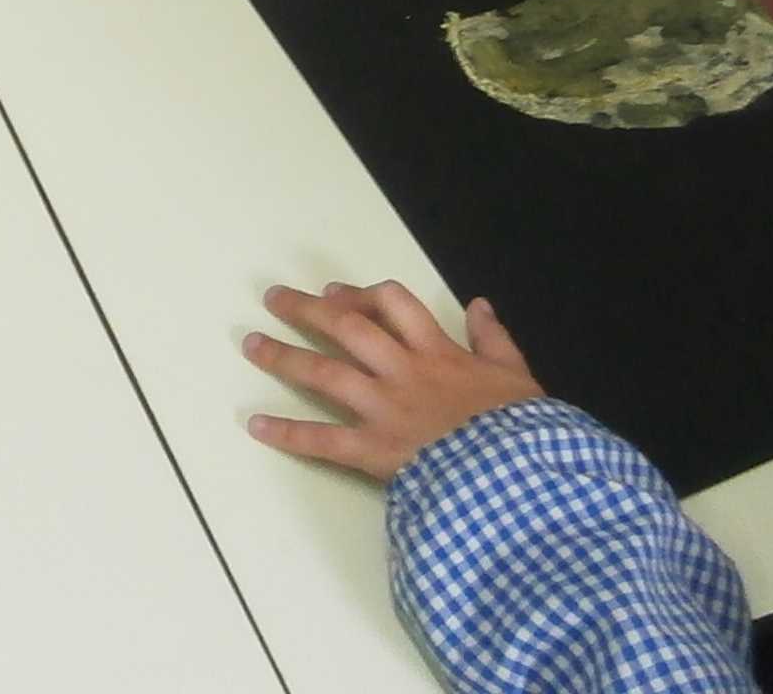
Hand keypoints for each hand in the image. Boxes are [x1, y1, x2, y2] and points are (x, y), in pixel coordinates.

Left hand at [242, 281, 544, 483]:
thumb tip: (480, 304)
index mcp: (437, 351)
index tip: (334, 292)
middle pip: (345, 327)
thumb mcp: (517, 377)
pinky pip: (322, 439)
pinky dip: (287, 433)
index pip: (392, 305)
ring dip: (283, 356)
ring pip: (324, 372)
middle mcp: (401, 370)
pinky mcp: (372, 449)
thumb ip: (494, 340)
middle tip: (273, 298)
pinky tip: (256, 425)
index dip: (359, 295)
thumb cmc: (521, 431)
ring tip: (251, 344)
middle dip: (306, 309)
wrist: (517, 479)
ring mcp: (382, 408)